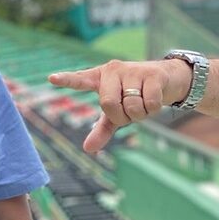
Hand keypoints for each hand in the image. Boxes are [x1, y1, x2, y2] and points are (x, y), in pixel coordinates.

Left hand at [48, 59, 190, 152]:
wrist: (167, 78)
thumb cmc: (135, 96)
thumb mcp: (117, 113)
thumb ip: (101, 129)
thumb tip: (88, 149)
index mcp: (100, 78)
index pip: (80, 79)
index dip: (67, 79)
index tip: (51, 78)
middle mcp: (113, 71)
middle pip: (108, 104)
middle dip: (121, 117)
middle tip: (128, 113)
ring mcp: (133, 70)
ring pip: (131, 106)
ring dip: (140, 114)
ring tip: (143, 104)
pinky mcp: (152, 74)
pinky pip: (150, 103)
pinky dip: (153, 109)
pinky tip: (154, 99)